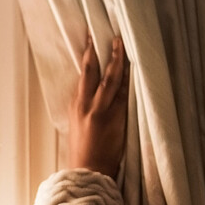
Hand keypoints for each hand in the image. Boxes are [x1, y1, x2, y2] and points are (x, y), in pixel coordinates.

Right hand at [68, 33, 129, 177]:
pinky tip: (129, 67)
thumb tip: (91, 94)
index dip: (87, 58)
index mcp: (75, 106)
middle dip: (97, 51)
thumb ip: (84, 108)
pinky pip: (122, 93)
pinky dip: (126, 78)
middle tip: (103, 34)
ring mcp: (100, 109)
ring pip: (108, 78)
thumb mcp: (77, 126)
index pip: (82, 76)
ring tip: (119, 43)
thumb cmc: (84, 152)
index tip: (90, 42)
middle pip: (92, 72)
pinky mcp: (114, 117)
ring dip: (115, 59)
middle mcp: (85, 104)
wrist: (88, 170)